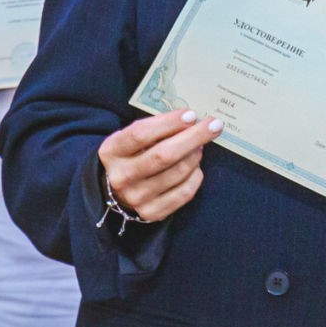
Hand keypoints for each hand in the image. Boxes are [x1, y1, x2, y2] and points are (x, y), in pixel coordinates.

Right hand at [97, 109, 222, 222]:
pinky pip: (184, 193)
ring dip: (195, 155)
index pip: (141, 134)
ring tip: (199, 146)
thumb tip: (191, 120)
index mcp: (111, 151)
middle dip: (193, 137)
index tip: (191, 114)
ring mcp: (136, 197)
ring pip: (177, 172)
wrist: (120, 189)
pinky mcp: (151, 212)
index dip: (169, 123)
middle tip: (214, 125)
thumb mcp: (134, 136)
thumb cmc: (134, 154)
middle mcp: (121, 176)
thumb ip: (157, 128)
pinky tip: (195, 167)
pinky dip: (196, 176)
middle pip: (163, 155)